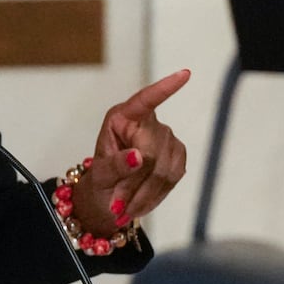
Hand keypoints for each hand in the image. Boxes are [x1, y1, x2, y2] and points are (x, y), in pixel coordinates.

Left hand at [71, 68, 189, 234]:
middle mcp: (147, 122)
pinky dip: (156, 195)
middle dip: (135, 182)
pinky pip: (173, 178)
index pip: (144, 101)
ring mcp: (166, 138)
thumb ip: (115, 165)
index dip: (164, 89)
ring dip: (144, 195)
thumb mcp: (100, 175)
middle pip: (151, 151)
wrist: (110, 197)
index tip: (184, 74)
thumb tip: (138, 157)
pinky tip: (141, 203)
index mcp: (122, 117)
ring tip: (125, 209)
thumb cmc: (101, 180)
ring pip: (164, 170)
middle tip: (118, 205)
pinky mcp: (178, 156)